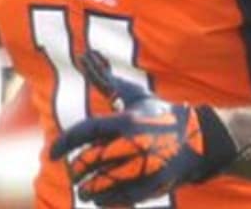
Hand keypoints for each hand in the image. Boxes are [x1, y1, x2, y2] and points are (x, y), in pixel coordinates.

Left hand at [48, 52, 237, 205]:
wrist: (199, 139)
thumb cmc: (160, 114)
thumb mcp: (136, 96)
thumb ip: (110, 82)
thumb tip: (87, 56)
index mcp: (126, 120)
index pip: (85, 131)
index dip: (64, 143)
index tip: (51, 154)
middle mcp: (133, 142)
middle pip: (92, 160)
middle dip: (79, 170)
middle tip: (75, 174)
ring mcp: (145, 164)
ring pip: (105, 182)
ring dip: (90, 189)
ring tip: (84, 191)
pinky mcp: (154, 184)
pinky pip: (123, 197)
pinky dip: (108, 200)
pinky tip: (100, 200)